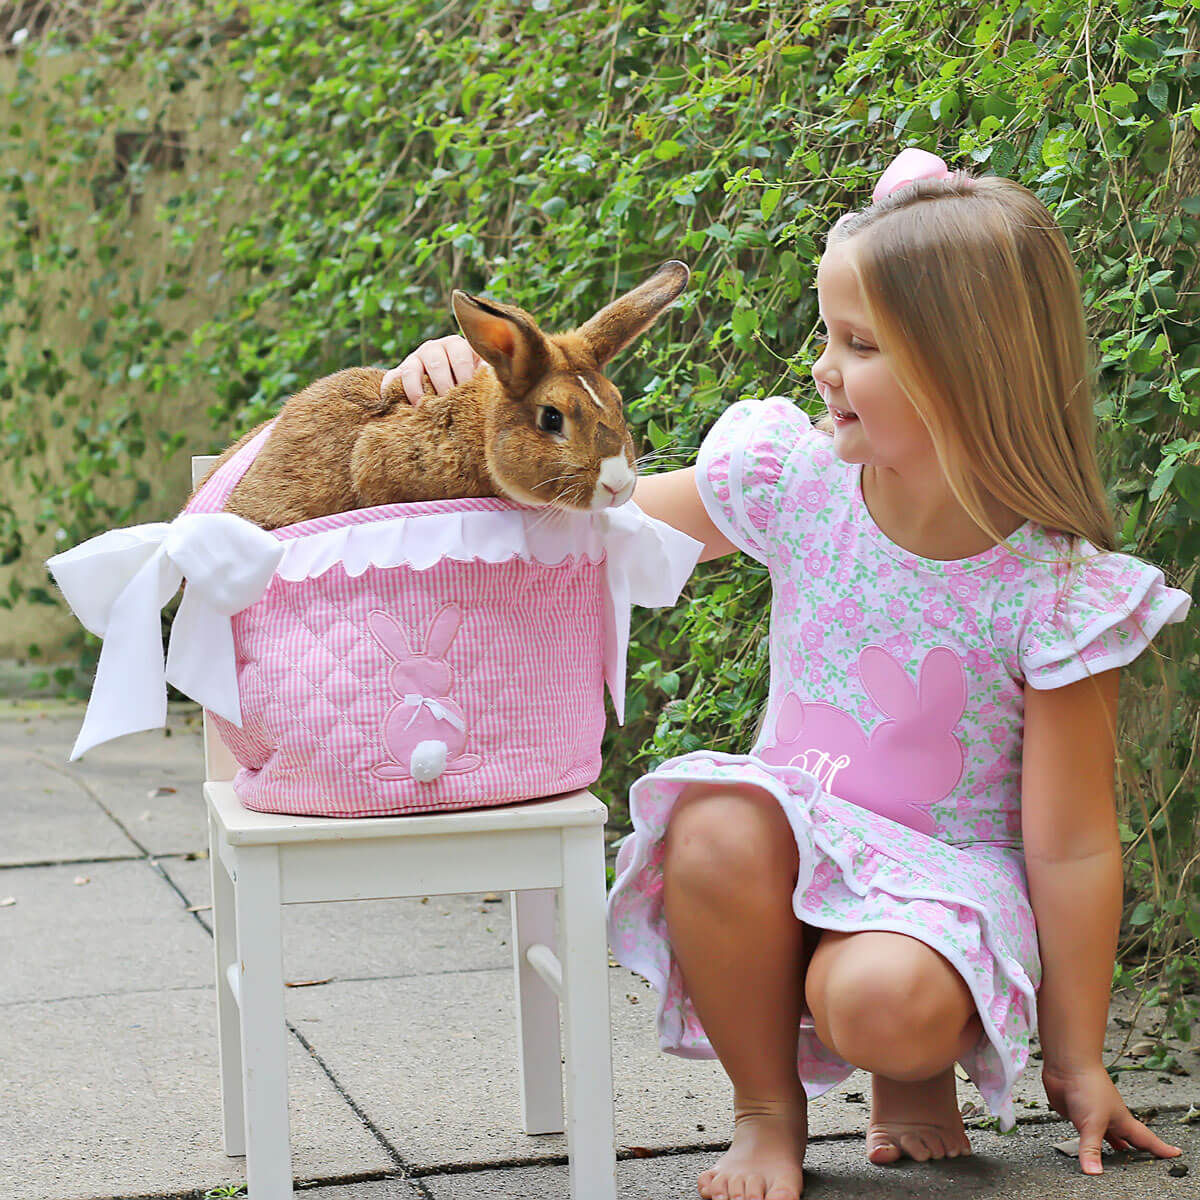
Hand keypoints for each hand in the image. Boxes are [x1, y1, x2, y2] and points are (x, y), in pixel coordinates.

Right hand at [381, 335, 481, 404]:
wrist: (450, 392)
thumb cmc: (472, 383)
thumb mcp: (483, 375)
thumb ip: (491, 374)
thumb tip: (508, 378)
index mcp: (456, 345)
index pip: (459, 355)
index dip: (464, 375)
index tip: (468, 393)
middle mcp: (433, 348)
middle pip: (435, 362)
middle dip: (442, 384)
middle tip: (448, 402)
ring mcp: (414, 359)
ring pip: (411, 369)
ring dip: (417, 390)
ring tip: (423, 407)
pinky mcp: (399, 373)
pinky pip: (391, 379)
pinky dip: (391, 390)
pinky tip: (397, 405)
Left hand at [1042, 1061, 1181, 1174]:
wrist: (1066, 1064)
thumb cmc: (1089, 1085)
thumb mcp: (1093, 1124)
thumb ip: (1091, 1149)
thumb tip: (1094, 1172)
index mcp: (1123, 1122)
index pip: (1147, 1140)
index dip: (1161, 1148)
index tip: (1174, 1153)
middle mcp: (1110, 1119)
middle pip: (1127, 1138)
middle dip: (1135, 1150)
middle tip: (1145, 1159)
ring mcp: (1093, 1114)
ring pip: (1106, 1134)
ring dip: (1111, 1144)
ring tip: (1118, 1154)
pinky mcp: (1076, 1112)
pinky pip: (1083, 1130)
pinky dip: (1087, 1137)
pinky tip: (1084, 1139)